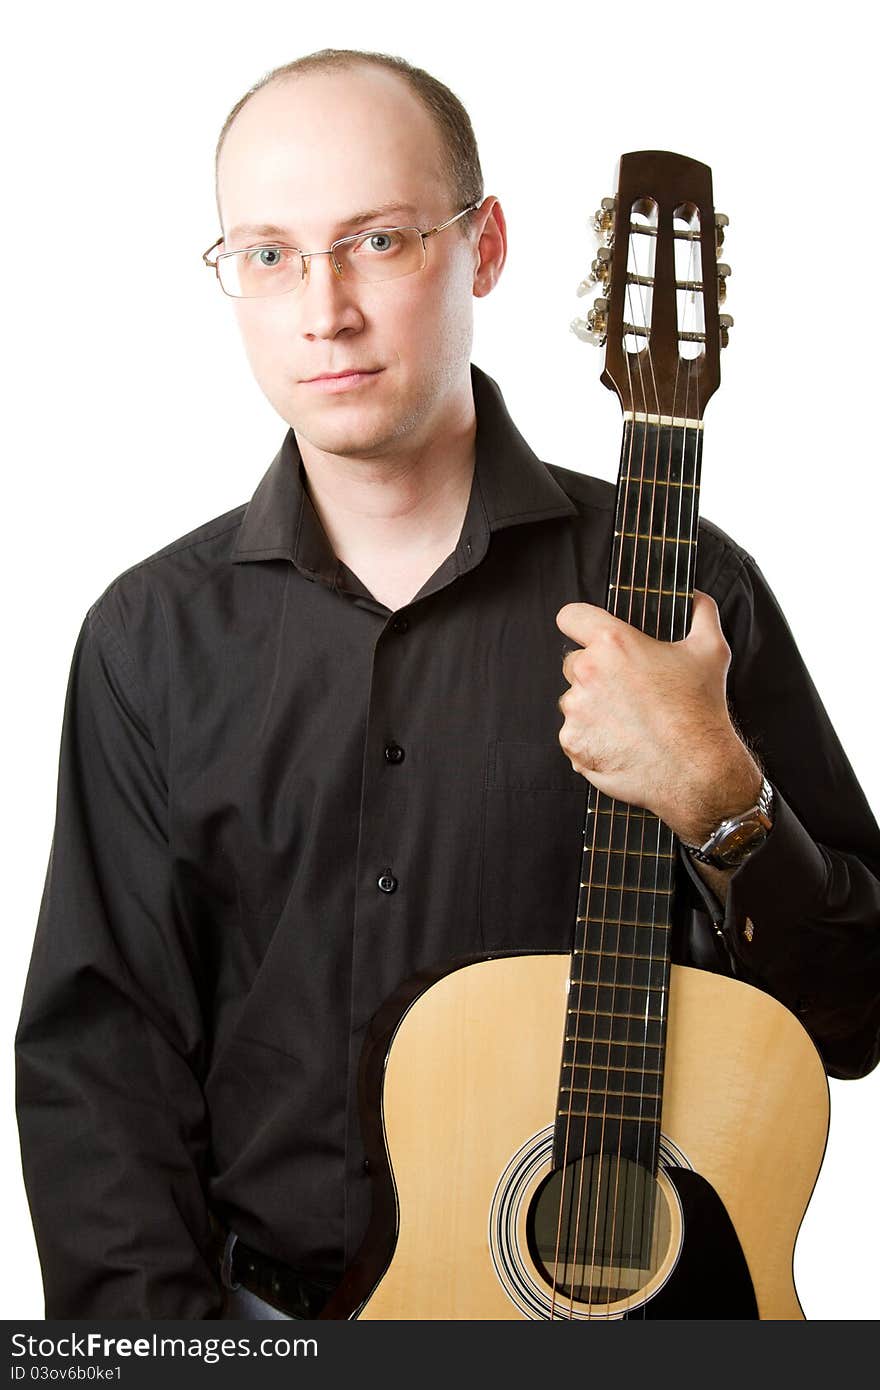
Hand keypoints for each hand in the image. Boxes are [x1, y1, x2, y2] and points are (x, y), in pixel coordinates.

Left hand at [555, 590, 761, 843]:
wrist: (696, 771)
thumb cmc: (702, 710)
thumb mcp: (710, 651)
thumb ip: (701, 613)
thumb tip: (696, 597)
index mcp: (613, 644)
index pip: (571, 617)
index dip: (580, 623)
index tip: (588, 633)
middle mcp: (587, 673)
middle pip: (573, 663)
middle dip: (595, 673)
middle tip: (627, 690)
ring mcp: (576, 711)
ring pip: (573, 701)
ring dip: (592, 708)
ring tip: (628, 722)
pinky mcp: (573, 743)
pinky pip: (574, 735)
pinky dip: (591, 739)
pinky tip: (621, 744)